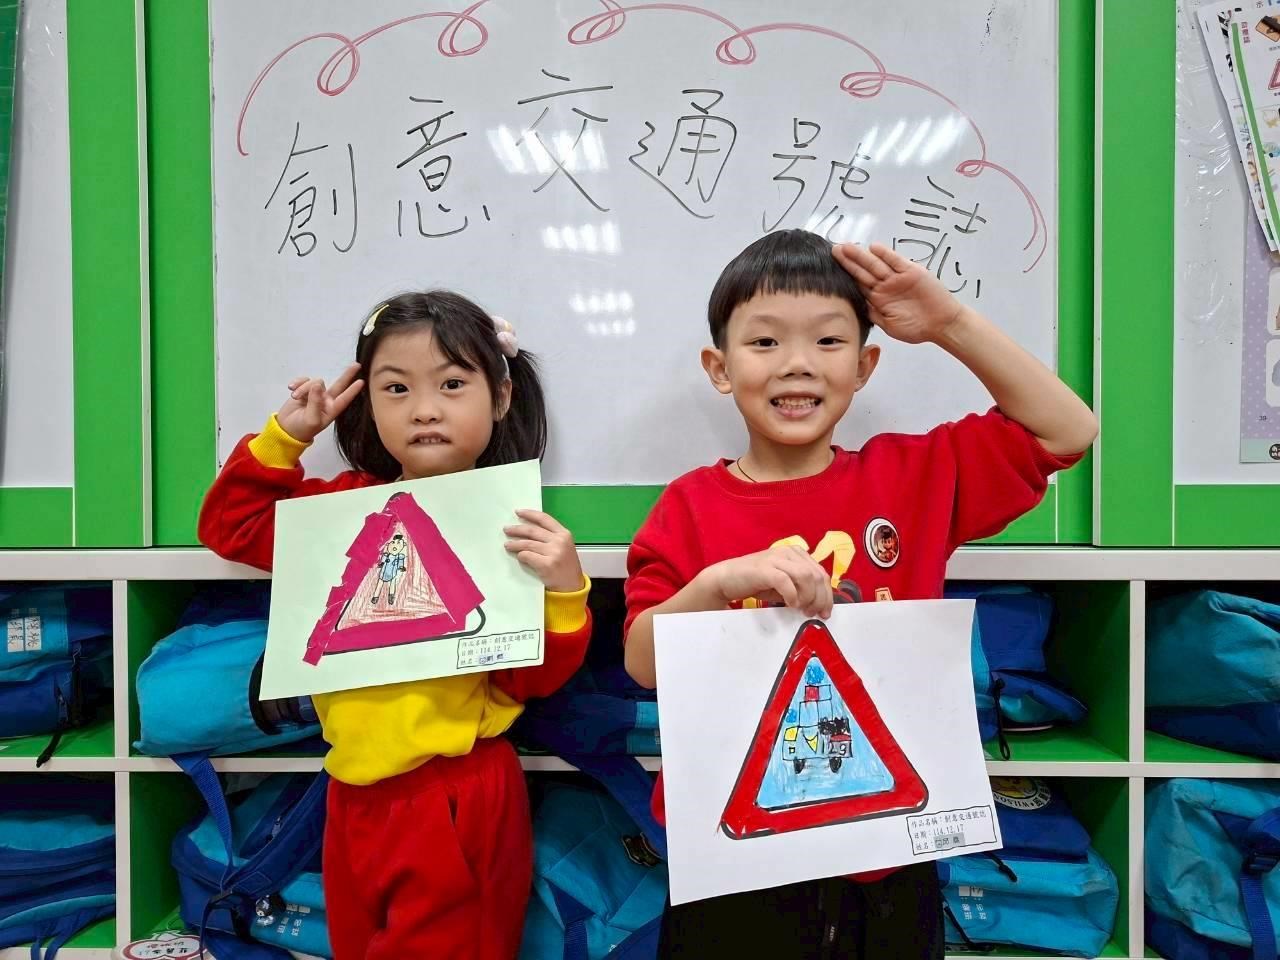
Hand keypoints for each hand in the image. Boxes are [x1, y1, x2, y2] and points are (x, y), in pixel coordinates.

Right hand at [276, 363, 363, 443]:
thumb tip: (317, 385)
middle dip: (347, 375)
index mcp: (331, 410)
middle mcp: (326, 401)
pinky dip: (298, 383)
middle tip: (356, 365)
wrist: (286, 428)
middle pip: (339, 385)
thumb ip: (315, 403)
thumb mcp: (311, 420)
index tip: (361, 382)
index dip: (352, 391)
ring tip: (296, 397)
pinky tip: (291, 389)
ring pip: (315, 382)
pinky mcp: (304, 390)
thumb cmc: (301, 429)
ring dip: (304, 387)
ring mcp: (315, 394)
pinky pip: (304, 380)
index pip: (344, 399)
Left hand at [503, 509, 584, 592]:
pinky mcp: (546, 564)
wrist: (572, 587)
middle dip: (517, 529)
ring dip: (515, 544)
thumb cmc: (566, 567)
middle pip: (532, 530)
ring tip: (507, 545)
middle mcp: (559, 541)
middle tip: (506, 530)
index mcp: (564, 534)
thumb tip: (527, 530)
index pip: (544, 519)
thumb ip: (551, 537)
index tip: (518, 512)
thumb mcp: (564, 547)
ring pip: (527, 544)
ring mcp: (553, 552)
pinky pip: (527, 556)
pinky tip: (518, 556)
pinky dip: (521, 556)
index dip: (529, 514)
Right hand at [701, 546, 832, 618]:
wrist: (727, 578)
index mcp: (796, 554)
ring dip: (808, 597)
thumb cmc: (756, 582)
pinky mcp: (764, 568)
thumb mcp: (784, 585)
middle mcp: (788, 552)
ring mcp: (776, 558)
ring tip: (801, 609)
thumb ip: (801, 588)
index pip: (821, 573)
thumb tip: (819, 604)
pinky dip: (792, 595)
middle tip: (813, 613)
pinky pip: (786, 581)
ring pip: (806, 576)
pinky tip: (790, 604)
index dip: (827, 595)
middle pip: (817, 575)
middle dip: (820, 598)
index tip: (825, 612)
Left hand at [833, 242, 964, 344]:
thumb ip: (874, 315)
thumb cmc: (917, 328)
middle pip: (863, 272)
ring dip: (861, 256)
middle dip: (848, 262)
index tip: (828, 270)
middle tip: (833, 251)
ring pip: (876, 265)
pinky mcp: (911, 272)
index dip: (845, 276)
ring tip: (847, 247)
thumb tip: (856, 306)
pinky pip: (896, 262)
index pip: (858, 285)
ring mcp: (897, 278)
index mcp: (878, 299)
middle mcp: (885, 286)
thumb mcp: (890, 326)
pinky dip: (886, 255)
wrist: (942, 324)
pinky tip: (874, 248)